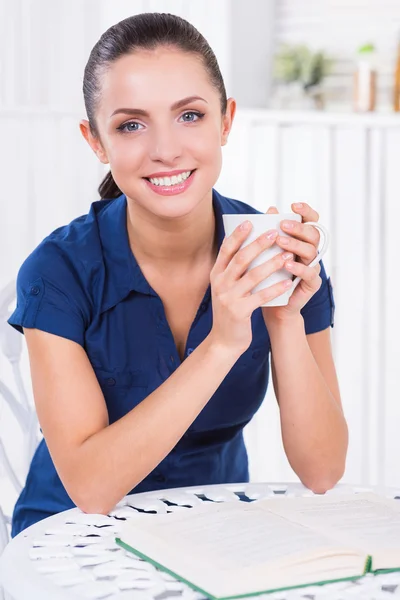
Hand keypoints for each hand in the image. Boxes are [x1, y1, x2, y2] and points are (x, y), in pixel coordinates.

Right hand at [209, 220, 295, 356]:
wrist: (223, 341)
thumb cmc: (230, 310)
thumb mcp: (226, 287)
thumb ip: (233, 269)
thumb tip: (249, 245)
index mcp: (216, 275)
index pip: (226, 250)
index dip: (237, 235)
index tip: (250, 221)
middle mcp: (220, 284)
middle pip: (241, 259)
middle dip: (258, 244)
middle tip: (274, 232)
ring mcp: (229, 298)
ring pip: (253, 276)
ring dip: (271, 263)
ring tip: (286, 254)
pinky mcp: (240, 312)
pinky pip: (261, 297)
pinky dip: (275, 288)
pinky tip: (288, 282)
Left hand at [262, 203, 321, 326]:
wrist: (272, 306)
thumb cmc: (268, 276)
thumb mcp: (266, 253)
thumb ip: (269, 233)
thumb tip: (270, 210)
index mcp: (301, 241)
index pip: (310, 221)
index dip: (306, 211)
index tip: (294, 205)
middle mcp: (310, 252)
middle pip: (313, 234)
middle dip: (298, 227)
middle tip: (283, 225)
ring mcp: (313, 267)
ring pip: (312, 251)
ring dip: (295, 244)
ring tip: (280, 242)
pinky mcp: (312, 283)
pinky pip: (310, 273)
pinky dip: (298, 268)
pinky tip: (286, 264)